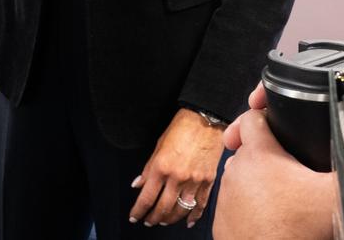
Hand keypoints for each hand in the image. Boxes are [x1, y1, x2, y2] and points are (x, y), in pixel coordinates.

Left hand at [129, 108, 224, 228]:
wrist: (205, 120)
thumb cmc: (180, 129)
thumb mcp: (158, 146)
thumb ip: (148, 168)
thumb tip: (138, 184)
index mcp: (161, 167)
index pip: (147, 197)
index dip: (138, 210)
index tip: (134, 217)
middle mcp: (178, 177)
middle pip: (163, 207)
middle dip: (153, 218)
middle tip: (148, 221)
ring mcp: (195, 181)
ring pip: (181, 209)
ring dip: (171, 219)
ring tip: (163, 221)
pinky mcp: (209, 181)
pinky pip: (200, 204)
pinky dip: (194, 216)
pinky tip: (187, 222)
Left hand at [216, 86, 337, 239]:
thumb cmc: (299, 229)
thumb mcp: (334, 195)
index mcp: (258, 154)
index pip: (252, 118)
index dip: (265, 117)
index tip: (276, 124)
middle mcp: (235, 169)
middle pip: (249, 149)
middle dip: (268, 155)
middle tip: (291, 172)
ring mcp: (225, 194)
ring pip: (242, 176)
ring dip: (259, 181)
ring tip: (284, 197)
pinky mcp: (221, 217)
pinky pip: (235, 202)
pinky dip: (250, 205)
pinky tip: (271, 214)